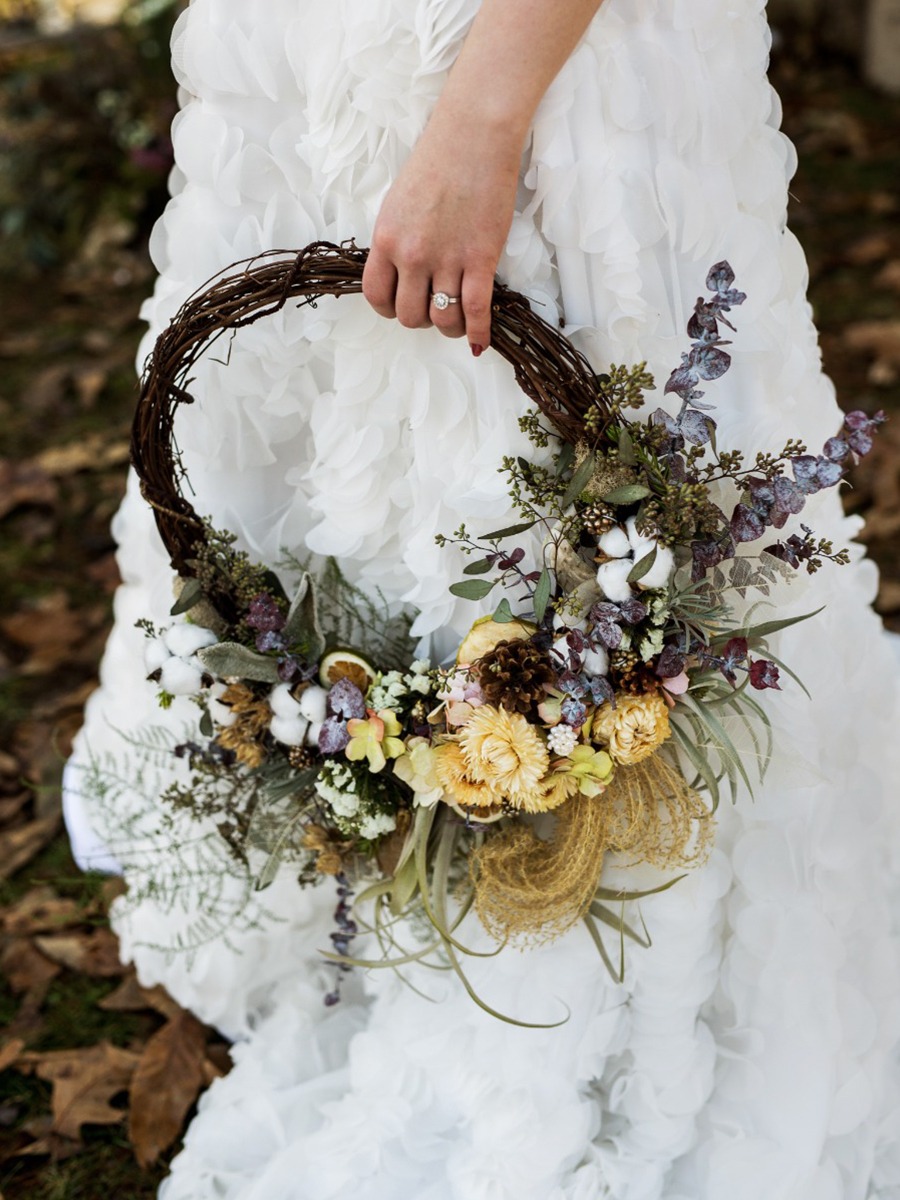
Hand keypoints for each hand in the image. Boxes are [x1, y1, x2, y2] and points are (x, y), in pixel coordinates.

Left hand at [362, 116, 519, 353]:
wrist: (474, 137)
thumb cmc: (438, 162)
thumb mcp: (398, 203)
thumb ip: (396, 241)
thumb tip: (403, 274)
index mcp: (386, 239)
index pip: (377, 297)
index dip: (389, 310)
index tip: (402, 306)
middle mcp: (412, 254)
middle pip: (410, 316)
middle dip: (422, 320)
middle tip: (434, 310)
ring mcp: (447, 259)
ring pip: (443, 320)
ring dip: (451, 328)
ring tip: (458, 321)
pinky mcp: (480, 259)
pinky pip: (476, 311)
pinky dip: (478, 333)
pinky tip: (479, 342)